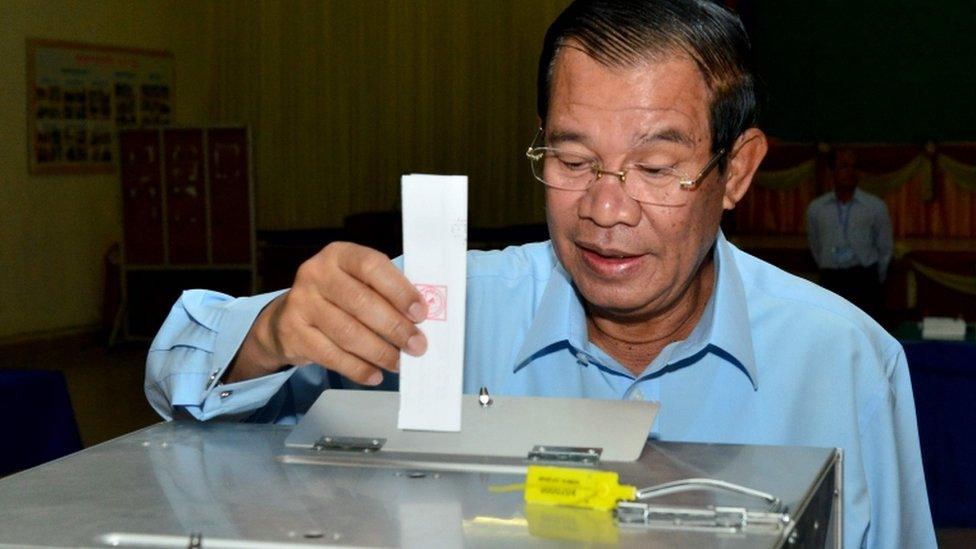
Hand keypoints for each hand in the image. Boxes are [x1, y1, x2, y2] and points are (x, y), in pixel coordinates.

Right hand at [226, 242, 427, 384]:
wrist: (288, 316)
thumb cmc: (337, 297)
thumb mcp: (357, 281)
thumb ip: (385, 292)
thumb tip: (419, 319)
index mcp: (339, 254)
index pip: (371, 266)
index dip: (399, 290)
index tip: (421, 313)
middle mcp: (316, 274)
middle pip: (360, 302)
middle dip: (395, 327)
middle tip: (417, 345)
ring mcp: (301, 303)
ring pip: (347, 333)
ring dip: (379, 352)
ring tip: (399, 363)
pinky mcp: (292, 333)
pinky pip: (331, 356)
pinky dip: (357, 369)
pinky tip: (375, 374)